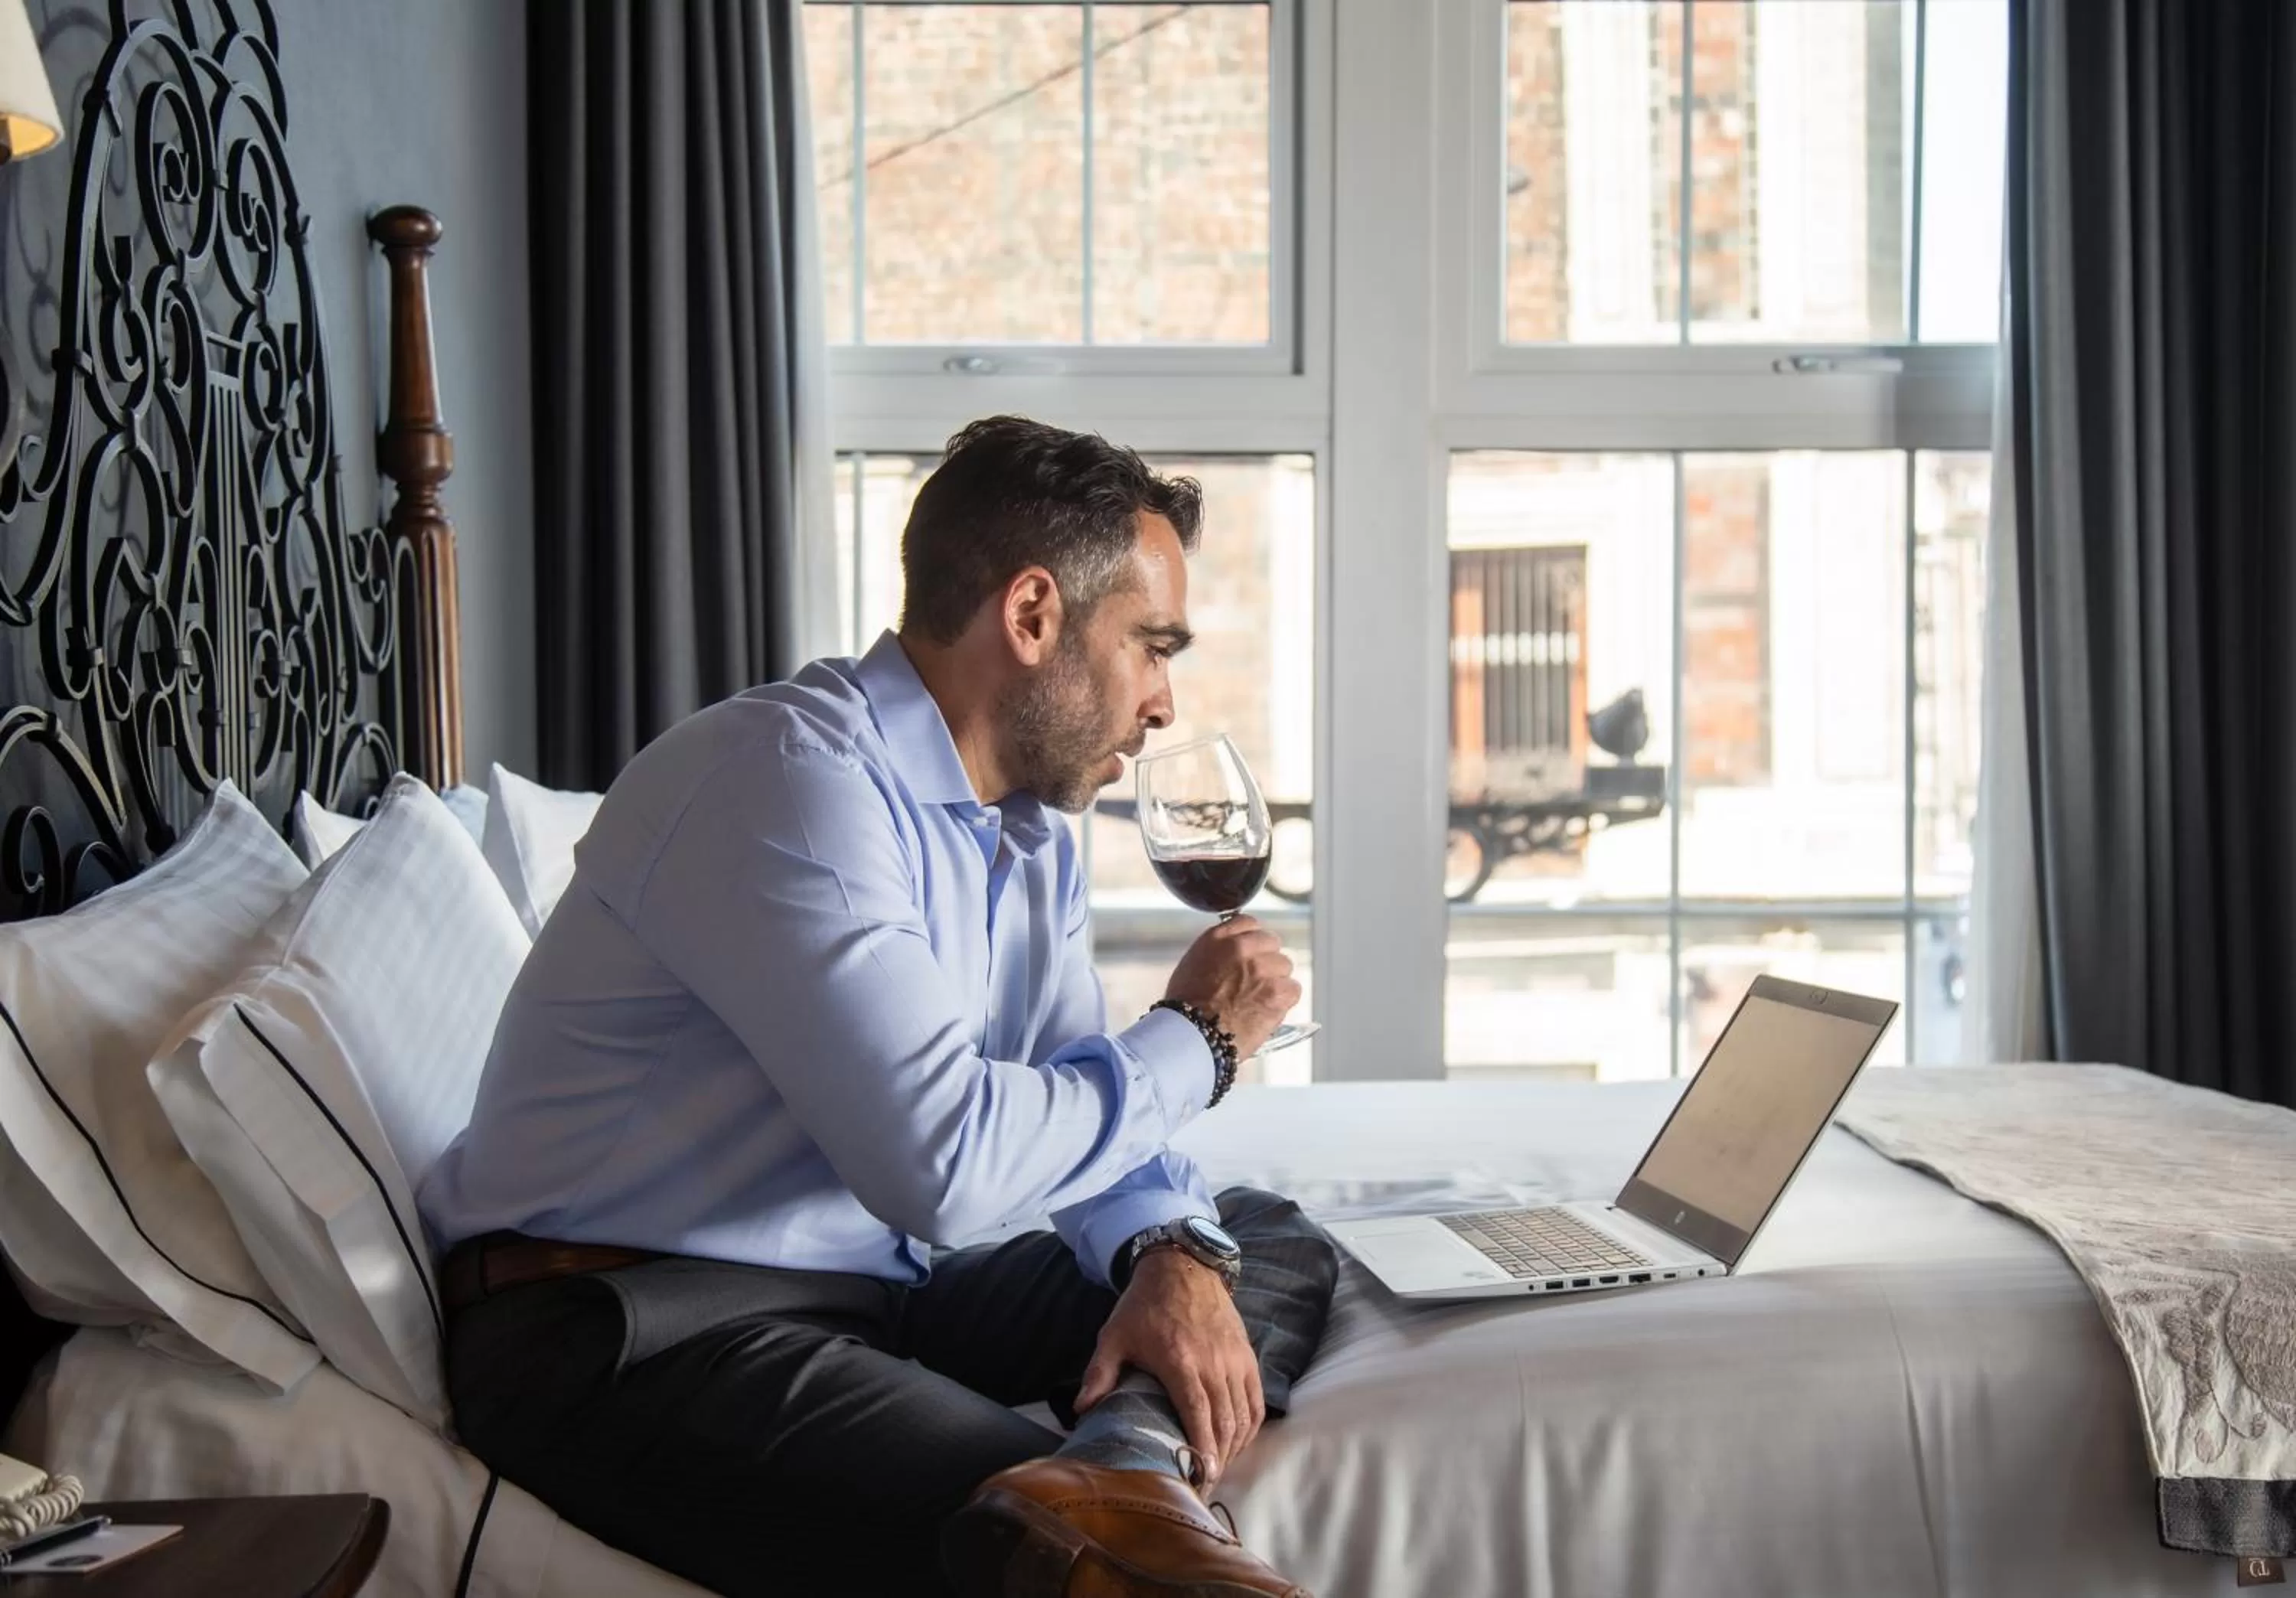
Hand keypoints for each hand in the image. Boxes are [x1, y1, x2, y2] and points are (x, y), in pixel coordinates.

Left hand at [1075, 1250, 1264, 1487]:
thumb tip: (1082, 1410)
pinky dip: (1251, 1426)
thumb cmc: (1144, 1305)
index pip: (1198, 1415)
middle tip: (1204, 1484)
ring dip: (1234, 1448)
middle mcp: (1213, 1363)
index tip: (1200, 1478)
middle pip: (1224, 1423)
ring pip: (1243, 1415)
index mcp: (1179, 1361)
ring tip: (1219, 1468)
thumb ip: (1099, 1374)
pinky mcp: (1247, 1356)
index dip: (1202, 1451)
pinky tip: (1239, 1442)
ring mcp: (1234, 1360)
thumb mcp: (1114, 1336)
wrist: (1182, 1266)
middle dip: (1218, 1460)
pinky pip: (1256, 1400)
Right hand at [1163, 915, 1299, 1058]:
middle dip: (1266, 961)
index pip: (1249, 923)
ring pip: (1284, 967)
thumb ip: (1217, 953)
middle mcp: (1242, 947)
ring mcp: (1262, 968)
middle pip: (1272, 944)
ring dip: (1276, 981)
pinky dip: (1284, 1001)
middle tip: (1255, 983)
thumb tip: (1235, 956)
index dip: (1253, 941)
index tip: (1252, 953)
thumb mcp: (1193, 966)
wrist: (1191, 1035)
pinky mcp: (1277, 991)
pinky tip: (1269, 1010)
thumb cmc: (1185, 1009)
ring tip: (1259, 1001)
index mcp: (1218, 938)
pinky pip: (1293, 989)